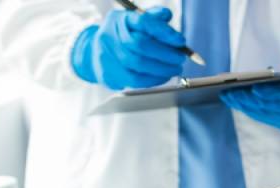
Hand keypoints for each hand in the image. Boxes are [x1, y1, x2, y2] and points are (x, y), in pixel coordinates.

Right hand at [70, 7, 186, 89]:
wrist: (98, 53)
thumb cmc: (125, 37)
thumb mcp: (137, 23)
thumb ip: (154, 19)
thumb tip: (166, 15)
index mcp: (120, 19)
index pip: (143, 22)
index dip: (164, 32)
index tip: (181, 41)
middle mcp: (110, 35)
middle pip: (140, 44)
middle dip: (165, 53)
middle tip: (180, 58)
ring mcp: (107, 55)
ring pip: (138, 63)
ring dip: (163, 68)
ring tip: (175, 69)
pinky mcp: (109, 73)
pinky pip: (135, 80)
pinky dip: (155, 79)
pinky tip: (164, 76)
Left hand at [220, 47, 279, 128]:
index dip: (270, 93)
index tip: (253, 88)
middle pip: (270, 106)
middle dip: (248, 100)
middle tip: (229, 93)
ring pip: (264, 114)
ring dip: (244, 106)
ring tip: (228, 97)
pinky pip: (264, 117)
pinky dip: (250, 110)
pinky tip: (237, 102)